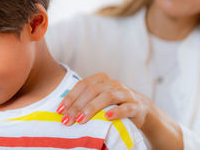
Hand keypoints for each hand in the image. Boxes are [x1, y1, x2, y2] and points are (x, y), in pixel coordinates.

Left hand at [57, 72, 182, 149]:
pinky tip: (107, 117)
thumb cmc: (113, 104)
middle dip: (78, 106)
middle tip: (67, 120)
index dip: (70, 97)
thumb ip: (84, 99)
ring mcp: (125, 93)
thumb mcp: (99, 97)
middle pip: (93, 90)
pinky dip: (117, 112)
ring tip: (81, 120)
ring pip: (108, 96)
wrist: (140, 108)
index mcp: (102, 79)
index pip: (83, 85)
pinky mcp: (136, 106)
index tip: (60, 111)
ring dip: (92, 108)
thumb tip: (61, 110)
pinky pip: (127, 107)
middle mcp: (113, 83)